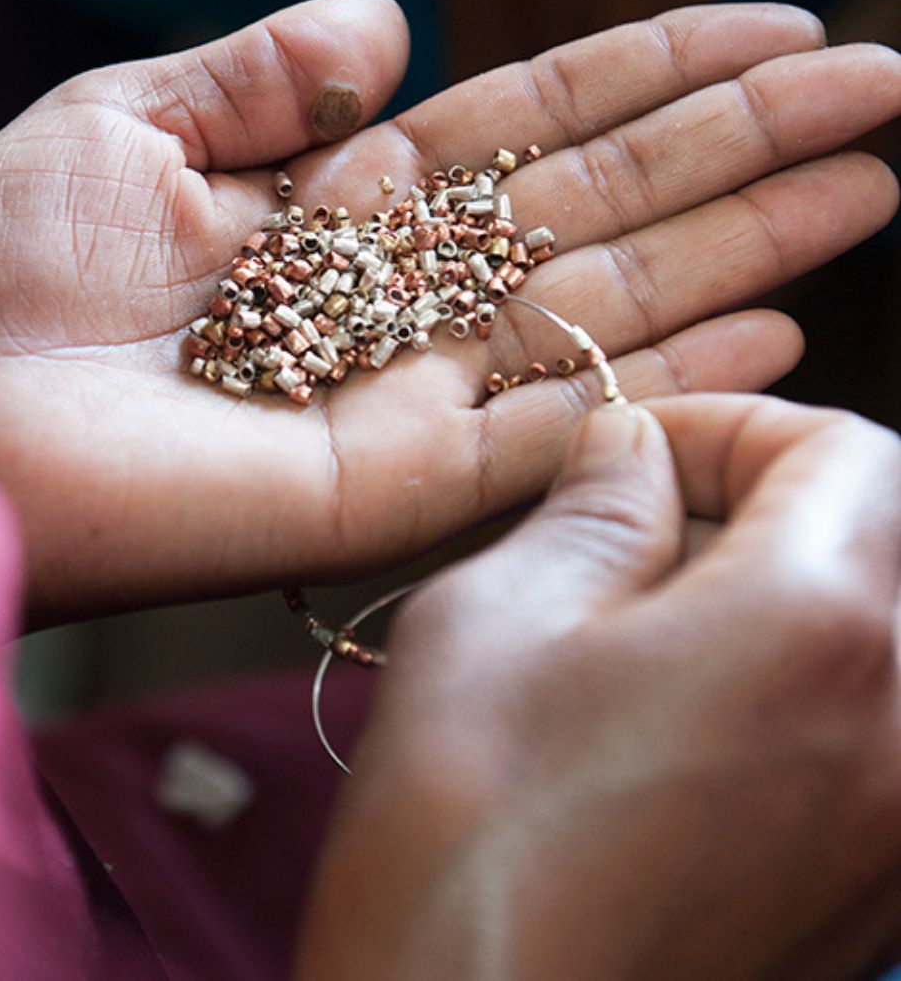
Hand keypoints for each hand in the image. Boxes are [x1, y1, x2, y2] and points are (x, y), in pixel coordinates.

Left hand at [0, 0, 897, 621]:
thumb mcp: (123, 123)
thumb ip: (263, 74)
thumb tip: (390, 15)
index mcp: (342, 200)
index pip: (538, 120)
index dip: (656, 70)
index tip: (773, 28)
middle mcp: (402, 292)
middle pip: (608, 204)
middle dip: (744, 147)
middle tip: (881, 96)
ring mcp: (416, 389)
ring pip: (617, 303)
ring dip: (748, 247)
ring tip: (867, 189)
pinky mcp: (405, 484)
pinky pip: (567, 423)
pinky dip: (673, 379)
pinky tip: (782, 327)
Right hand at [298, 395, 900, 980]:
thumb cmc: (466, 847)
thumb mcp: (496, 618)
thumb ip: (595, 505)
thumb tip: (636, 448)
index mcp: (817, 627)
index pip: (848, 450)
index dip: (735, 429)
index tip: (644, 457)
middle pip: (884, 538)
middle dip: (768, 505)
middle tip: (642, 535)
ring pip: (880, 635)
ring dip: (785, 594)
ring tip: (651, 630)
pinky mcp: (874, 896)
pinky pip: (871, 734)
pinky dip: (799, 685)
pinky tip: (680, 723)